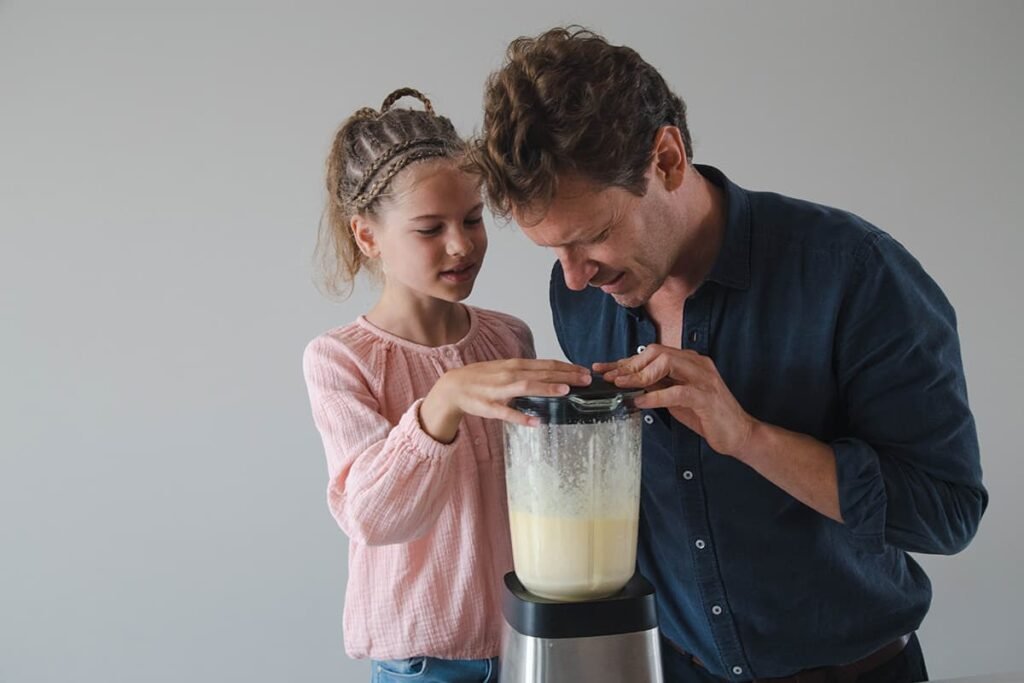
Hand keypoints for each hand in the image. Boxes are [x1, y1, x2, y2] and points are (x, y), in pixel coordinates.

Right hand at [420, 359, 591, 442]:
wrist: (453, 387)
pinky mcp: (490, 407)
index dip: (567, 367)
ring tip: (565, 391)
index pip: (546, 365)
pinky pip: (507, 413)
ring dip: (546, 388)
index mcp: (515, 366)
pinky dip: (521, 417)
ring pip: (526, 387)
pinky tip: (536, 423)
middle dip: (565, 376)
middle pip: (541, 373)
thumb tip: (550, 375)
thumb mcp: (506, 370)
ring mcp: (500, 390)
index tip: (585, 371)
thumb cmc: (482, 379)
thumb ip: (527, 372)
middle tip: (586, 379)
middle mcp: (510, 374)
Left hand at [594, 344, 755, 456]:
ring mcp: (703, 377)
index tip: (604, 369)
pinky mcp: (705, 396)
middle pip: (656, 352)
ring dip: (639, 375)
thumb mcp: (676, 397)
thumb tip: (629, 382)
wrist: (738, 433)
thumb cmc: (707, 416)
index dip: (626, 361)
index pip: (652, 353)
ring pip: (666, 363)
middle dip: (629, 365)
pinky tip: (640, 402)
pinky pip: (676, 391)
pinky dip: (655, 396)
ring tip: (622, 387)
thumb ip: (658, 386)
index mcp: (689, 361)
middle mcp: (696, 363)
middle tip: (611, 379)